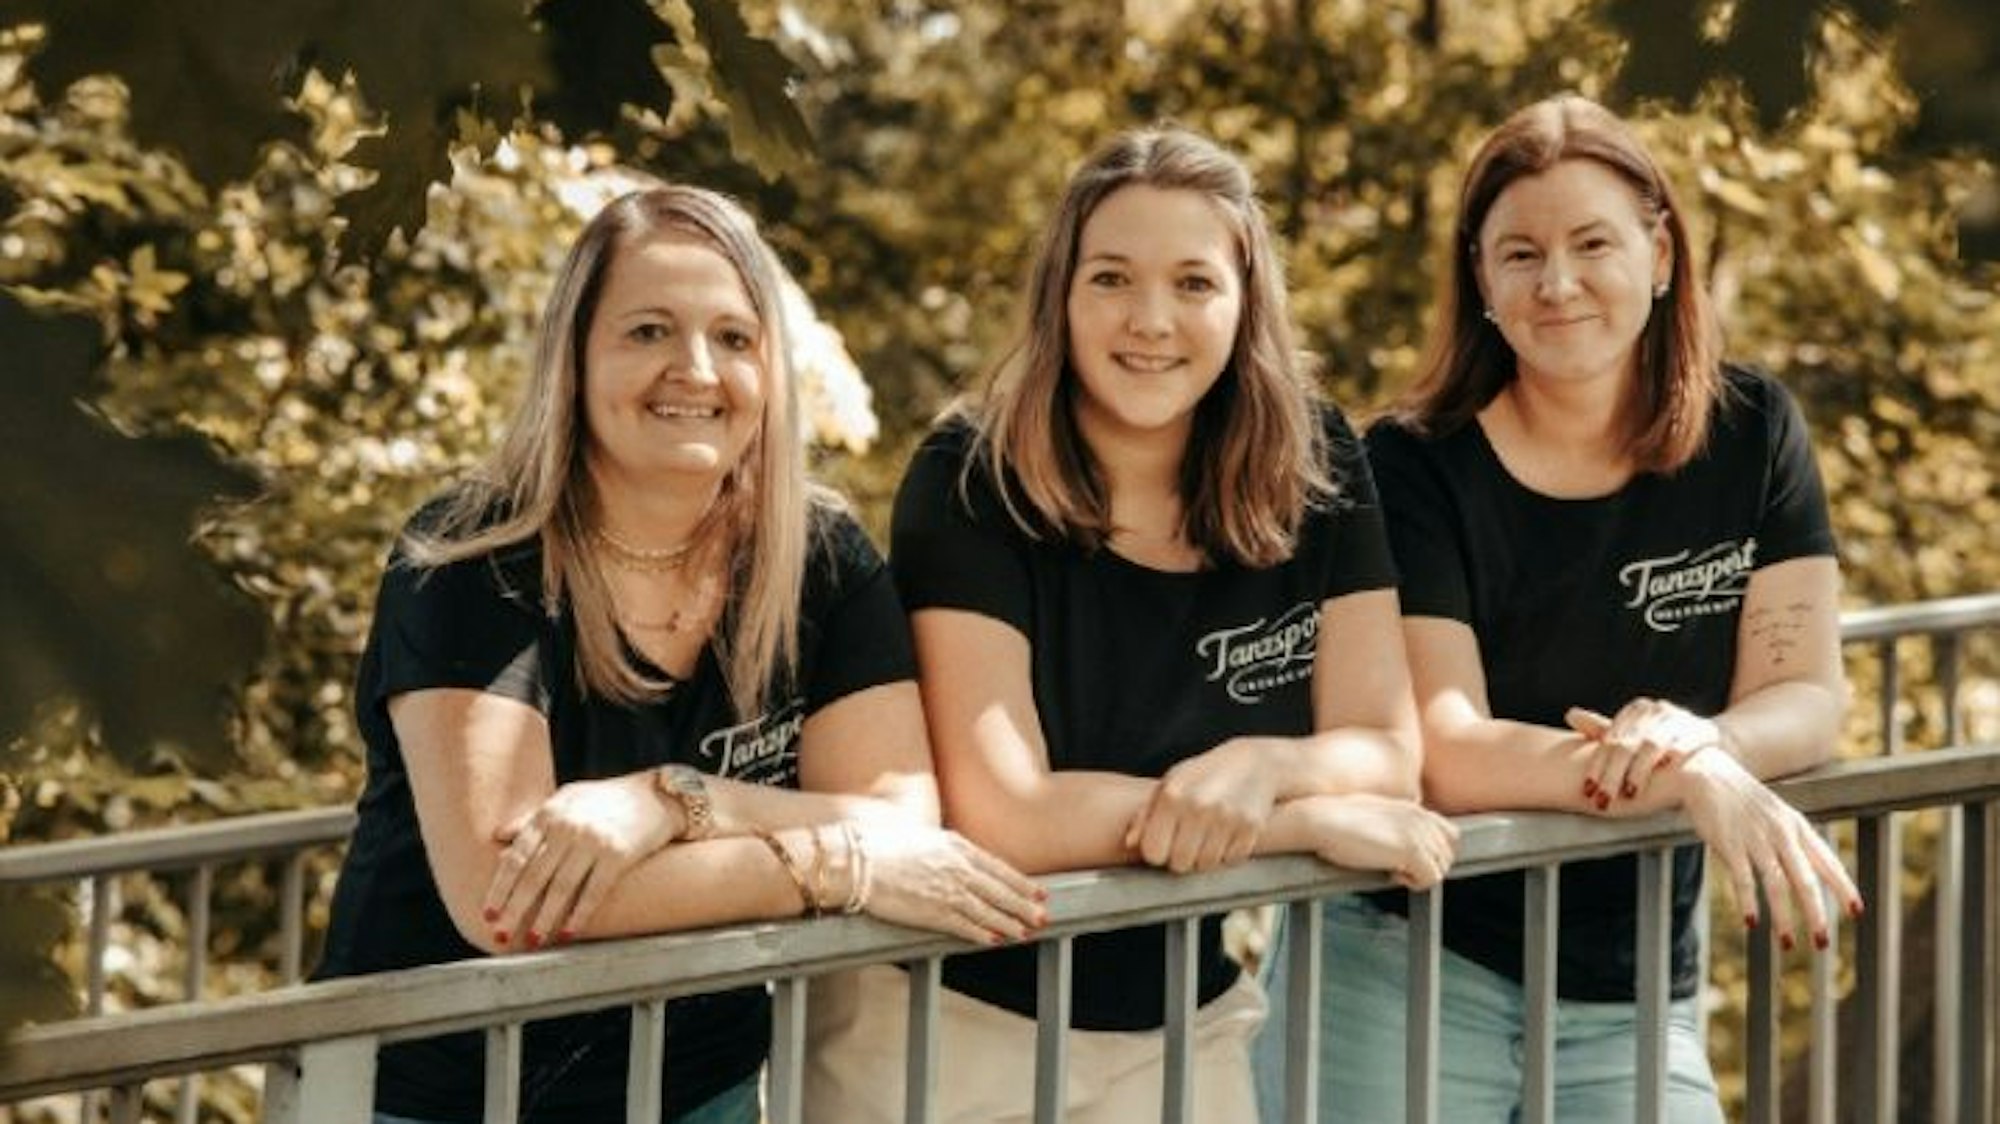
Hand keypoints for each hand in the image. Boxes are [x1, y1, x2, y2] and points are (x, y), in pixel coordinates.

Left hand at [484, 773, 678, 949]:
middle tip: (501, 936)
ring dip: (544, 919)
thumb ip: (532, 818)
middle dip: (515, 910)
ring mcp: (593, 840)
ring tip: (532, 941)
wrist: (655, 795)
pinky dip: (579, 915)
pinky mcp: (618, 854)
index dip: (500, 888)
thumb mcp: (566, 799)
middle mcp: (568, 826)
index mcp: (550, 813)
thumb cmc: (605, 799)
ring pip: (561, 888)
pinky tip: (567, 934)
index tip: (488, 913)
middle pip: (534, 877)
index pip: (517, 856)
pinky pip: (594, 892)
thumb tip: (498, 837)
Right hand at [858, 824, 1047, 945]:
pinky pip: (965, 926)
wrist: (854, 858)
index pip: (998, 867)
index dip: (1021, 882)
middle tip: (1045, 915)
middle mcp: (958, 867)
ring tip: (1027, 931)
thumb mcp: (920, 835)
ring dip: (1010, 923)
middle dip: (1025, 905)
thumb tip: (953, 853)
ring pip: (989, 910)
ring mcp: (947, 890)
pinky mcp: (932, 912)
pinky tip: (996, 941)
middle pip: (1000, 890)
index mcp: (956, 845)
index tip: (1038, 891)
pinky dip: (982, 934)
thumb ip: (942, 847)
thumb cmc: (879, 843)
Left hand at [1123, 739, 1279, 872]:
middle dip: (1180, 858)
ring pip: (1205, 865)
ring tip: (1207, 837)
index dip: (1156, 852)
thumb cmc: (1203, 775)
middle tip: (1187, 841)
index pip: (1153, 852)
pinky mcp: (1251, 827)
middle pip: (1179, 864)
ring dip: (1204, 857)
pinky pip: (1230, 861)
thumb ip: (1145, 814)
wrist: (1254, 763)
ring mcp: (1227, 817)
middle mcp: (1199, 806)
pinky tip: (1227, 835)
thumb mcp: (1169, 784)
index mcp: (1172, 795)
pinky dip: (1227, 854)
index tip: (1164, 842)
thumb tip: (1130, 843)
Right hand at [1305, 793, 1459, 890]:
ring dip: (1419, 875)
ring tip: (1392, 870)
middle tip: (1398, 868)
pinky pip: (1431, 879)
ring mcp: (1418, 833)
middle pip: (1448, 855)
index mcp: (1414, 809)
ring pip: (1441, 868)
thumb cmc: (1335, 819)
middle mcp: (1421, 819)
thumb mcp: (1373, 816)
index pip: (1450, 835)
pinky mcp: (1411, 850)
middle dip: (1426, 866)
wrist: (1319, 818)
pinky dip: (1413, 883)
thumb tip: (1395, 847)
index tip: (1411, 860)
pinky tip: (1390, 874)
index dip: (1434, 853)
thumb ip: (1394, 826)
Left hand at [1567, 699, 1725, 808]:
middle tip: (1602, 799)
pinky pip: (1682, 746)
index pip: (1609, 740)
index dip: (1597, 766)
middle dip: (1612, 775)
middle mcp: (1657, 710)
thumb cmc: (1664, 746)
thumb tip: (1569, 714)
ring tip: (1630, 794)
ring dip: (1638, 772)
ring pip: (1650, 746)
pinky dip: (1669, 762)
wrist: (1710, 746)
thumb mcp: (1634, 736)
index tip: (1587, 791)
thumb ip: (1603, 729)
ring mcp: (1680, 719)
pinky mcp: (1702, 732)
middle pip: (1626, 745)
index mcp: (1637, 710)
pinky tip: (1662, 778)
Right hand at [1669, 751, 1863, 950]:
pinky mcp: (1728, 843)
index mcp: (1797, 826)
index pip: (1827, 862)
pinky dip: (1748, 902)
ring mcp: (1755, 838)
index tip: (1857, 912)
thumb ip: (1792, 844)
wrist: (1706, 772)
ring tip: (1787, 944)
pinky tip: (1751, 923)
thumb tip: (1808, 878)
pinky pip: (1742, 879)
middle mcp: (1781, 833)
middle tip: (1823, 943)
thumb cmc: (1743, 800)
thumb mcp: (1775, 816)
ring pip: (1776, 884)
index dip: (1843, 888)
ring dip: (1783, 917)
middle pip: (1805, 880)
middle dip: (1816, 914)